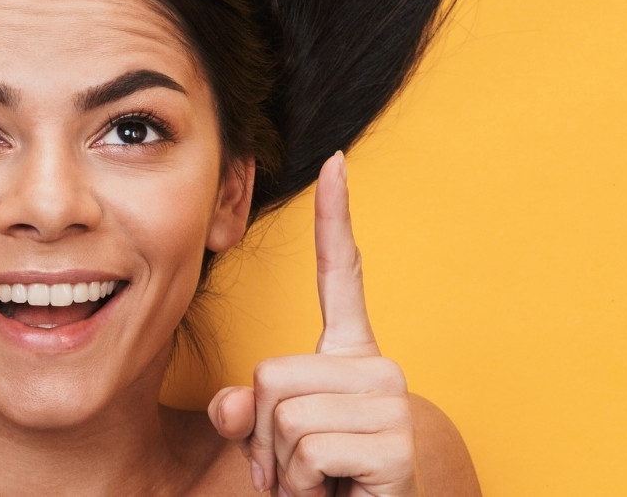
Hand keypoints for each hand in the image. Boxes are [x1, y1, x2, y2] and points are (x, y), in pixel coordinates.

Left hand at [207, 153, 417, 496]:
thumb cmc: (319, 486)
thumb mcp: (265, 445)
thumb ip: (242, 413)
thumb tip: (231, 407)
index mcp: (349, 356)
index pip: (342, 276)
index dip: (336, 219)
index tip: (334, 162)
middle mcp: (377, 369)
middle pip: (270, 375)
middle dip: (264, 435)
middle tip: (297, 468)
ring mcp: (391, 404)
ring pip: (283, 416)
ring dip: (281, 468)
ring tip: (316, 484)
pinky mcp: (395, 446)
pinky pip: (306, 450)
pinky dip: (302, 486)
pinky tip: (332, 494)